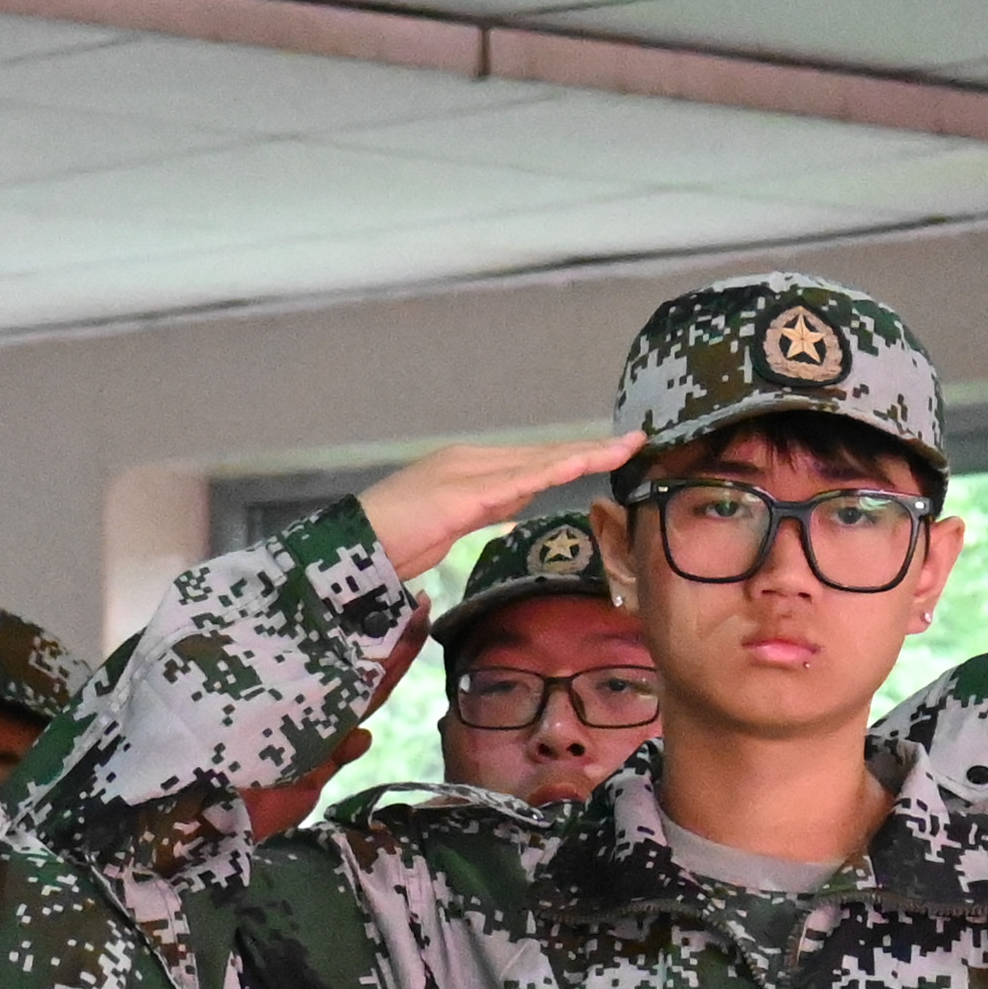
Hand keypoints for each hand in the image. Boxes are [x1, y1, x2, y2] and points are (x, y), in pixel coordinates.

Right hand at [354, 430, 640, 585]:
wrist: (351, 548)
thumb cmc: (394, 541)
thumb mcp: (455, 522)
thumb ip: (489, 508)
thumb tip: (522, 499)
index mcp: (471, 467)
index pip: (534, 461)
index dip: (574, 456)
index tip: (613, 452)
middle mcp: (473, 461)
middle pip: (543, 455)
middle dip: (591, 449)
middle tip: (635, 441)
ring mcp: (466, 474)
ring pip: (537, 463)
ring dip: (582, 455)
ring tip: (622, 448)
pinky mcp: (461, 496)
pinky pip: (515, 483)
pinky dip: (548, 474)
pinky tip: (577, 467)